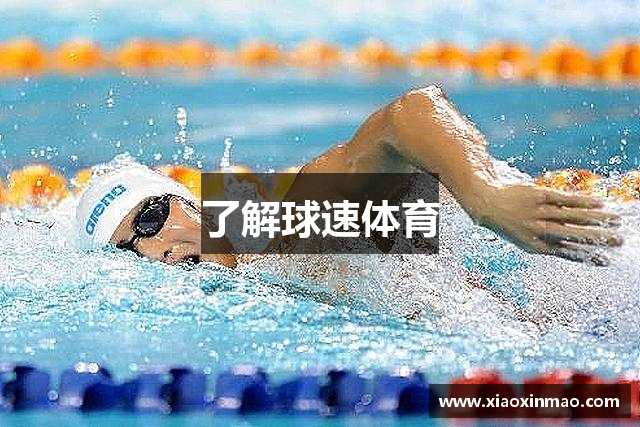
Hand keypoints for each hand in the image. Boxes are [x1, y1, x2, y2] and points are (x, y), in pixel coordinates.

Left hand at [475, 183, 622, 264]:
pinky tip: (601, 203)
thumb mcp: (525, 241)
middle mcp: (538, 230)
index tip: (607, 261)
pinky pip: (566, 199)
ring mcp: (539, 212)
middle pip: (574, 235)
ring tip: (616, 221)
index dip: (588, 257)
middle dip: (598, 239)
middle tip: (619, 241)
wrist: (487, 203)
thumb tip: (577, 251)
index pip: (567, 253)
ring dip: (597, 219)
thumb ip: (550, 245)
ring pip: (573, 216)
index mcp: (535, 246)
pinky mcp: (539, 196)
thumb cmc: (510, 225)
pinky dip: (585, 201)